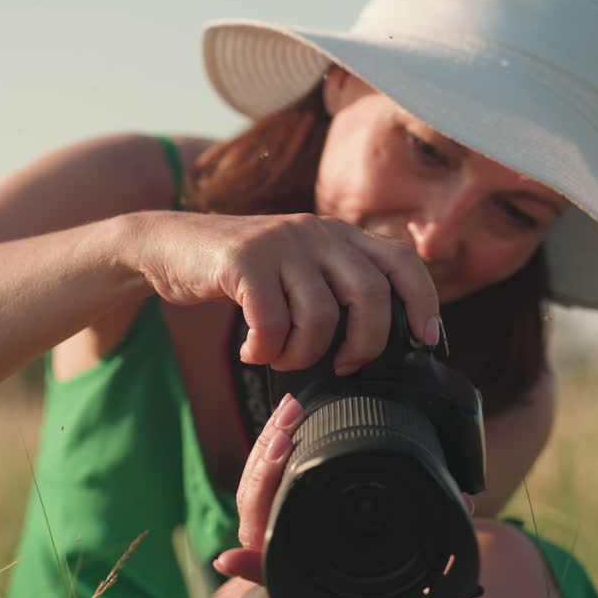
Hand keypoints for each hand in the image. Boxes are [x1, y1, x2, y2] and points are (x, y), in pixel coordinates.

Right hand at [124, 211, 439, 374]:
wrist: (171, 245)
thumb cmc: (245, 273)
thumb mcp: (299, 268)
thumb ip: (337, 288)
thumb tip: (380, 343)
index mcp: (339, 234)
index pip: (404, 260)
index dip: (423, 302)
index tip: (426, 341)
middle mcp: (317, 231)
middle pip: (370, 294)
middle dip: (365, 344)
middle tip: (342, 366)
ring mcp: (280, 242)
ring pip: (321, 314)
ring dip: (304, 354)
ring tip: (282, 357)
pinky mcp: (243, 260)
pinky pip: (272, 320)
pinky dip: (265, 349)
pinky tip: (251, 351)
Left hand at [213, 393, 304, 584]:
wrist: (291, 594)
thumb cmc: (295, 588)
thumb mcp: (280, 587)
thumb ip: (257, 573)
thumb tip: (223, 560)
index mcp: (258, 536)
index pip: (256, 496)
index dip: (268, 468)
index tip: (284, 440)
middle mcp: (255, 519)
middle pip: (256, 470)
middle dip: (273, 437)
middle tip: (293, 409)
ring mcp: (265, 505)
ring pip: (262, 462)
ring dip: (276, 431)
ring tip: (293, 404)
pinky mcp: (276, 495)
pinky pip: (274, 462)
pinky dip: (282, 437)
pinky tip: (292, 415)